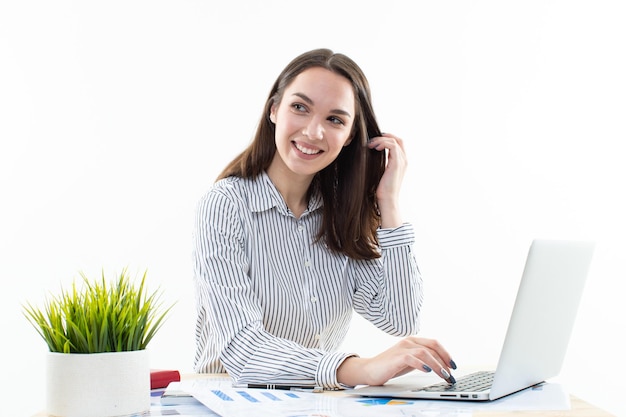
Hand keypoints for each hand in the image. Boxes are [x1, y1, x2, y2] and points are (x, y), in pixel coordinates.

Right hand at [337, 336, 456, 386]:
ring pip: (425, 353)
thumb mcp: (410, 361)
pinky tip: (428, 371)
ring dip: (437, 365)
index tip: (453, 366)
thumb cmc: (390, 366)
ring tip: (443, 375)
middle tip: (451, 374)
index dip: (446, 354)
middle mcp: (409, 342)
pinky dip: (422, 364)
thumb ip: (422, 359)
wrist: (370, 370)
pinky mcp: (396, 357)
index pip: (434, 343)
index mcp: (413, 341)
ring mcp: (402, 348)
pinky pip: (412, 358)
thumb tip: (441, 365)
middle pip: (432, 347)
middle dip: (445, 361)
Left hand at [367, 133, 406, 227]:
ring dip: (381, 140)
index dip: (387, 138)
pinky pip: (392, 146)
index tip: (375, 141)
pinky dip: (383, 143)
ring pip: (394, 140)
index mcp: (401, 162)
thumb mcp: (381, 172)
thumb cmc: (382, 189)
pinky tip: (375, 147)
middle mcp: (404, 160)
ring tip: (370, 144)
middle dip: (385, 136)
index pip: (398, 143)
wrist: (387, 200)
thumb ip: (381, 163)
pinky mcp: (397, 163)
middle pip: (399, 139)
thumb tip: (371, 155)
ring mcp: (402, 161)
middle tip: (372, 140)